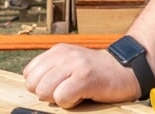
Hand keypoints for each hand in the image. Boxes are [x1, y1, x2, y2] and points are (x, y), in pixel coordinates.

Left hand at [23, 44, 140, 108]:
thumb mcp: (69, 64)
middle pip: (34, 84)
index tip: (58, 85)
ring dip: (58, 98)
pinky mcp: (85, 78)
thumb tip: (31, 86)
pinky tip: (82, 95)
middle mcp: (63, 55)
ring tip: (75, 92)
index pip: (29, 73)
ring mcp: (74, 65)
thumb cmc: (96, 73)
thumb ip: (51, 70)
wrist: (125, 70)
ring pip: (45, 91)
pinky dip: (70, 103)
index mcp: (57, 51)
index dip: (41, 85)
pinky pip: (62, 97)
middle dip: (47, 93)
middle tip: (66, 90)